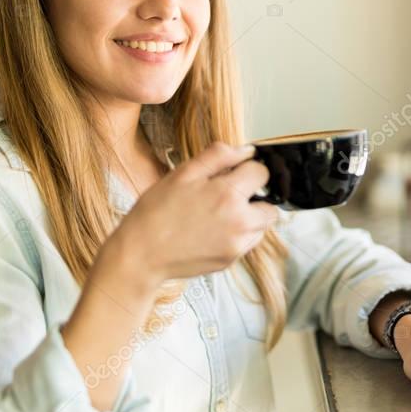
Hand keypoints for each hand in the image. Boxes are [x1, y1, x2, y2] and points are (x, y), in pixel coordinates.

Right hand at [102, 142, 278, 290]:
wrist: (140, 254)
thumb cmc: (156, 212)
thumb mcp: (183, 173)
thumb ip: (218, 156)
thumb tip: (245, 150)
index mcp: (228, 194)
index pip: (262, 172)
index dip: (249, 168)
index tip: (236, 172)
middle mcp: (239, 221)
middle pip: (270, 204)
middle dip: (254, 196)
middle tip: (228, 195)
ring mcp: (237, 244)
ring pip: (262, 225)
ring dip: (249, 216)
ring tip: (218, 214)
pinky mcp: (231, 260)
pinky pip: (248, 242)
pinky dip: (238, 234)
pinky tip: (213, 230)